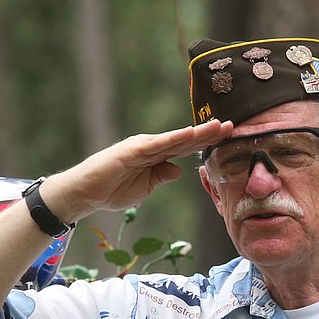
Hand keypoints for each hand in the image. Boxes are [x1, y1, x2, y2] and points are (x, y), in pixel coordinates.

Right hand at [40, 120, 232, 222]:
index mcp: (155, 158)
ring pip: (175, 139)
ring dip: (197, 133)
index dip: (205, 143)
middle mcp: (151, 148)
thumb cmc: (111, 191)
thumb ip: (160, 177)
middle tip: (232, 125)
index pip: (185, 149)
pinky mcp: (132, 150)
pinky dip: (175, 139)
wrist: (85, 194)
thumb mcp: (144, 188)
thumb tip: (178, 170)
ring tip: (218, 127)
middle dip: (208, 133)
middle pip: (185, 140)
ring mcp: (142, 147)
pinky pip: (158, 145)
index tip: (225, 138)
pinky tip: (190, 135)